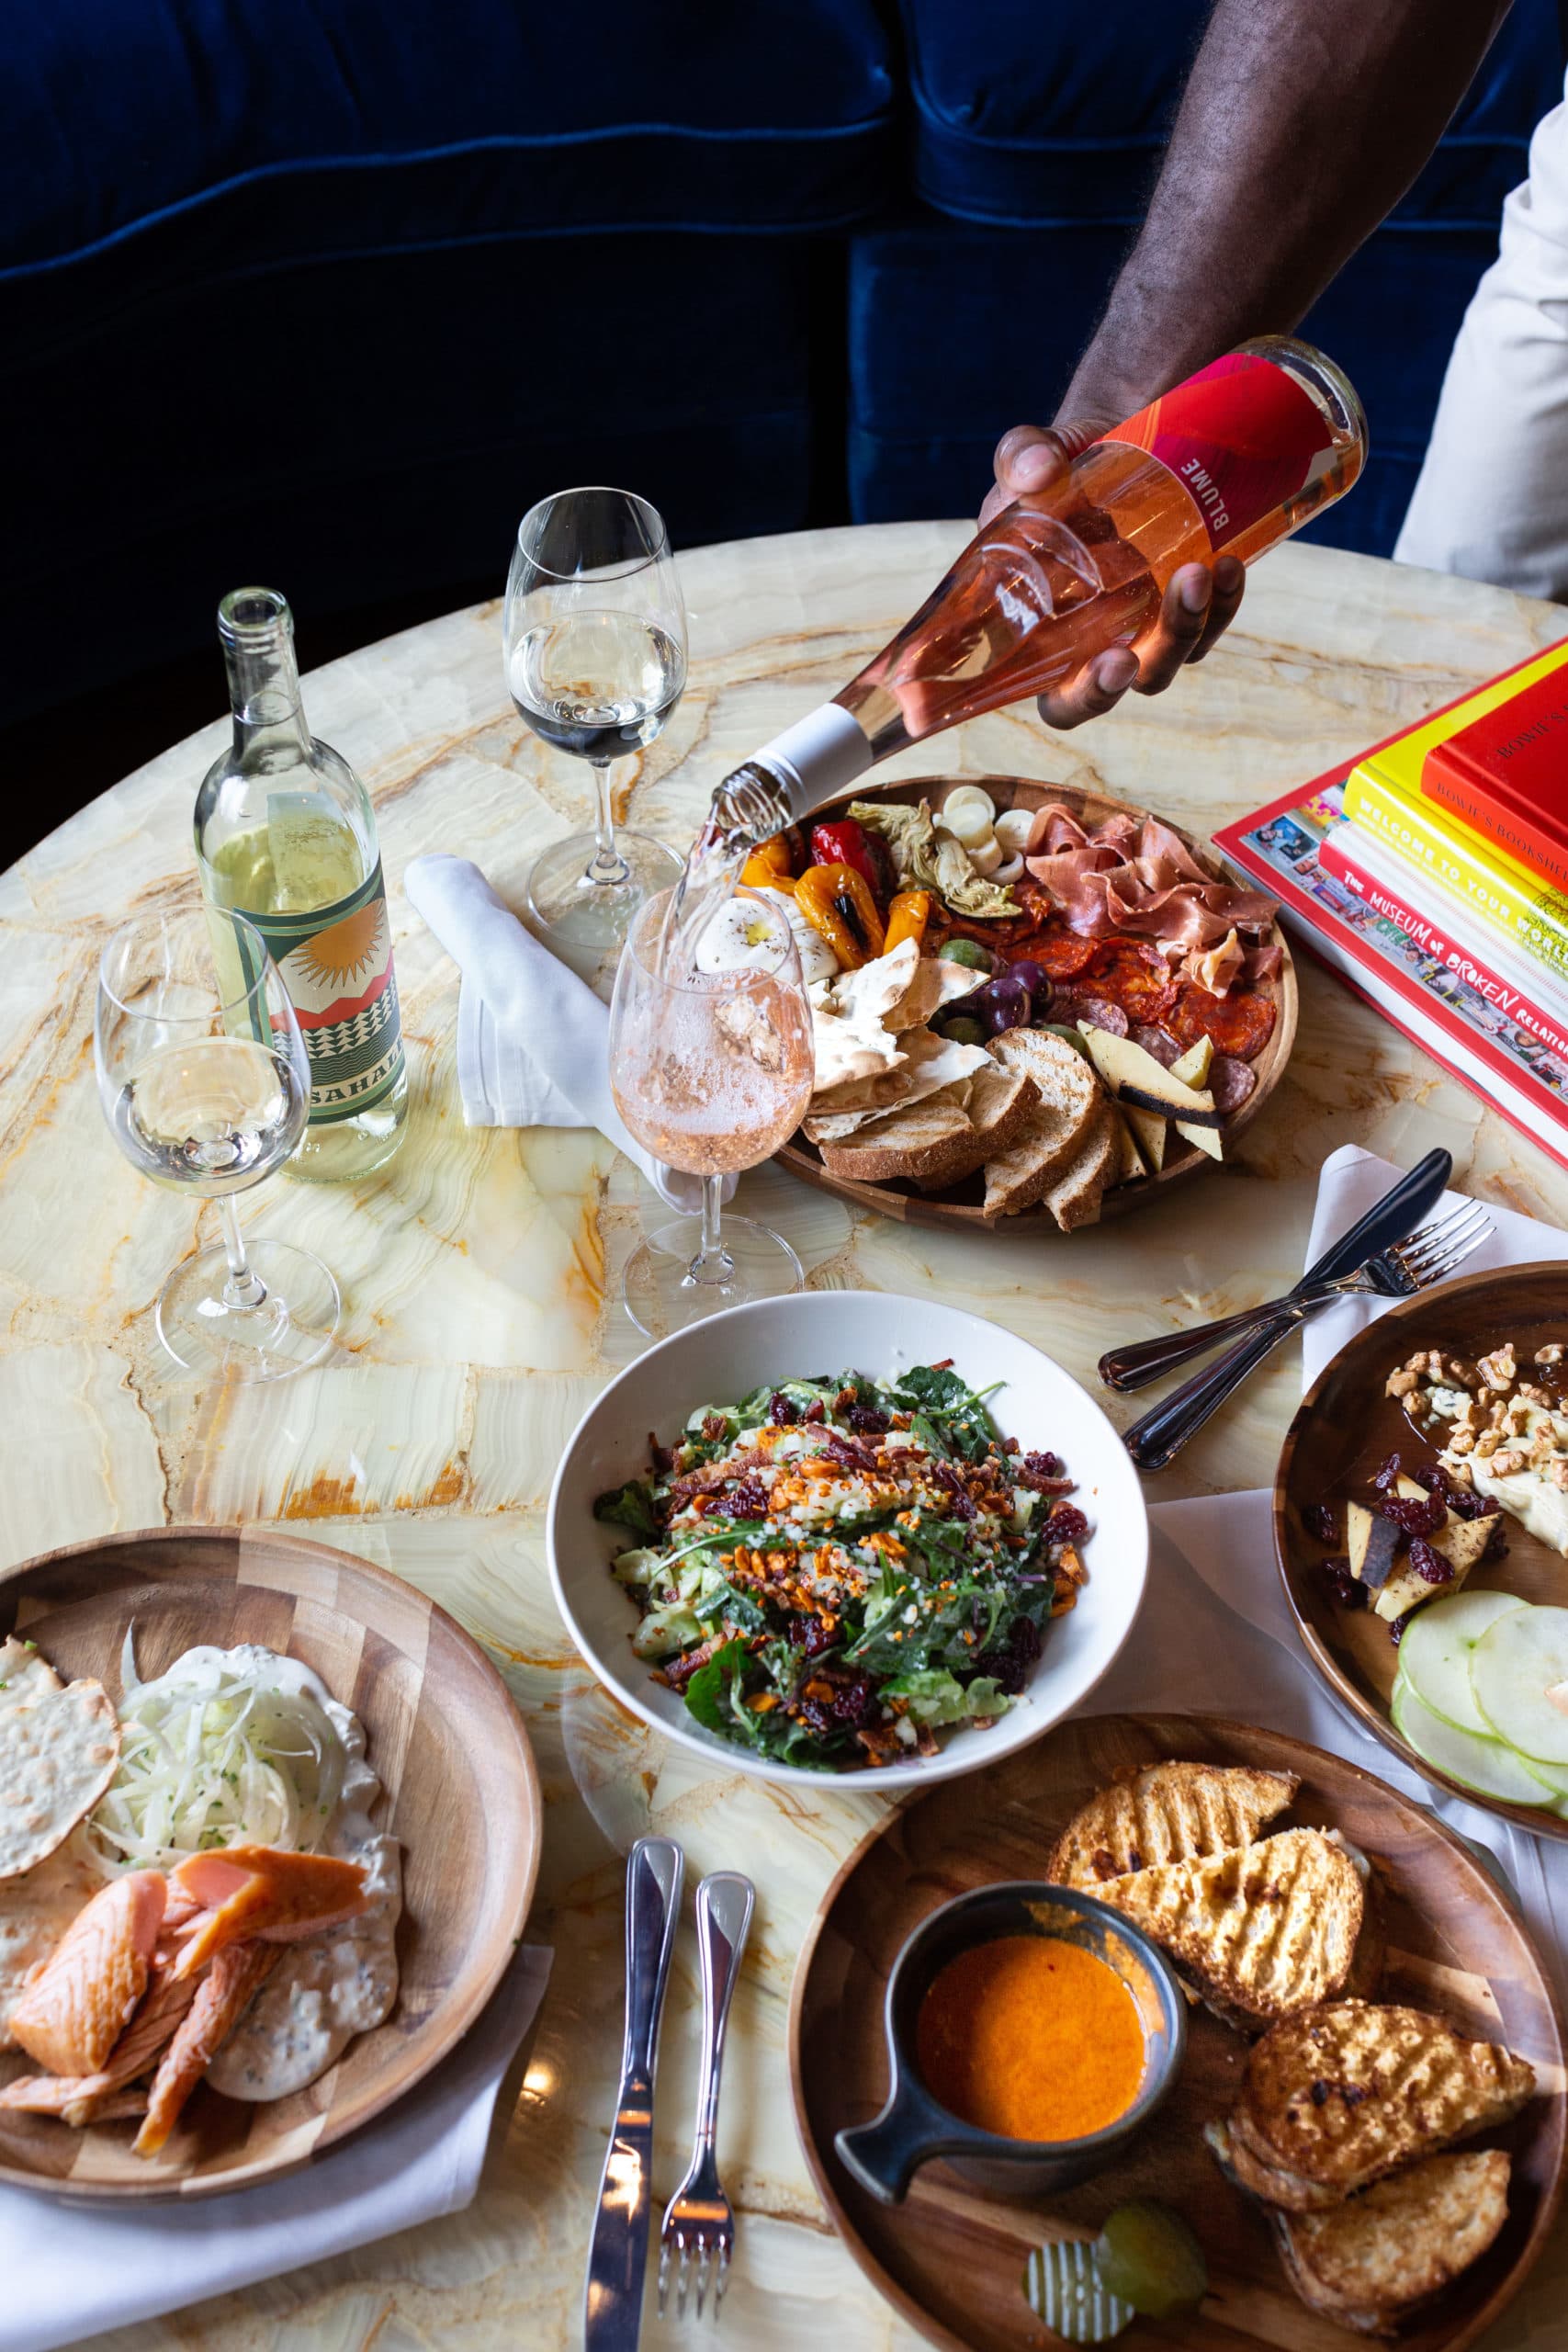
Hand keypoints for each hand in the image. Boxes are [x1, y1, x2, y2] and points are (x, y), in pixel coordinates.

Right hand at [982, 423, 1245, 730]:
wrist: (1114, 432)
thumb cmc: (1057, 464)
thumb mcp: (1026, 453)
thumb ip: (1019, 457)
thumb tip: (1039, 470)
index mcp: (1045, 629)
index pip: (1058, 696)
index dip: (1079, 698)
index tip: (1107, 666)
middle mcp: (1099, 636)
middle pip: (1122, 688)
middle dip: (1139, 671)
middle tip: (1133, 652)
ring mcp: (1148, 618)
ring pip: (1174, 654)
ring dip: (1188, 626)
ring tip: (1196, 573)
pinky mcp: (1190, 595)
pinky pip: (1213, 618)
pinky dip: (1225, 600)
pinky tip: (1228, 564)